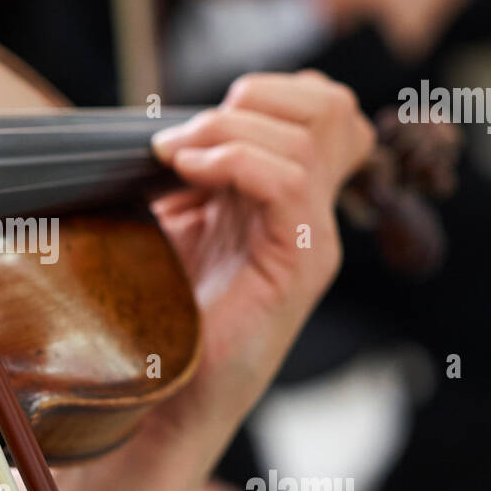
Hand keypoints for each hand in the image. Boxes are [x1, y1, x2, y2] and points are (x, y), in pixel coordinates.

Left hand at [147, 71, 373, 449]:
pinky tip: (187, 172)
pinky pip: (289, 183)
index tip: (193, 125)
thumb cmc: (160, 319)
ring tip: (172, 155)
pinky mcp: (297, 268)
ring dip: (227, 128)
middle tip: (185, 136)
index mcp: (287, 200)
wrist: (161, 399)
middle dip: (252, 96)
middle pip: (330, 105)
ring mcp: (312, 241)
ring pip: (307, 136)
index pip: (320, 107)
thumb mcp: (173, 225)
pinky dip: (233, 160)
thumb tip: (164, 124)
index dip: (267, 90)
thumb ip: (189, 173)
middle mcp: (312, 216)